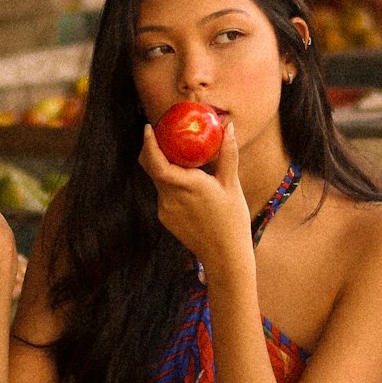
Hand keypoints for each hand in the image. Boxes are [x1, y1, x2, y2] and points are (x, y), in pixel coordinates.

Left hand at [138, 120, 249, 267]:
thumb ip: (227, 154)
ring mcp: (165, 209)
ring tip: (178, 157)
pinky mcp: (165, 218)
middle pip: (151, 168)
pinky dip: (169, 183)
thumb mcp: (232, 184)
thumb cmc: (232, 220)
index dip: (149, 145)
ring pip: (157, 181)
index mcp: (188, 186)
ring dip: (163, 167)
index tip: (149, 128)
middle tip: (159, 134)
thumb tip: (228, 126)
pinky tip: (184, 183)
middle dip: (151, 149)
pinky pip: (163, 194)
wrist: (224, 255)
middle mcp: (171, 198)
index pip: (158, 163)